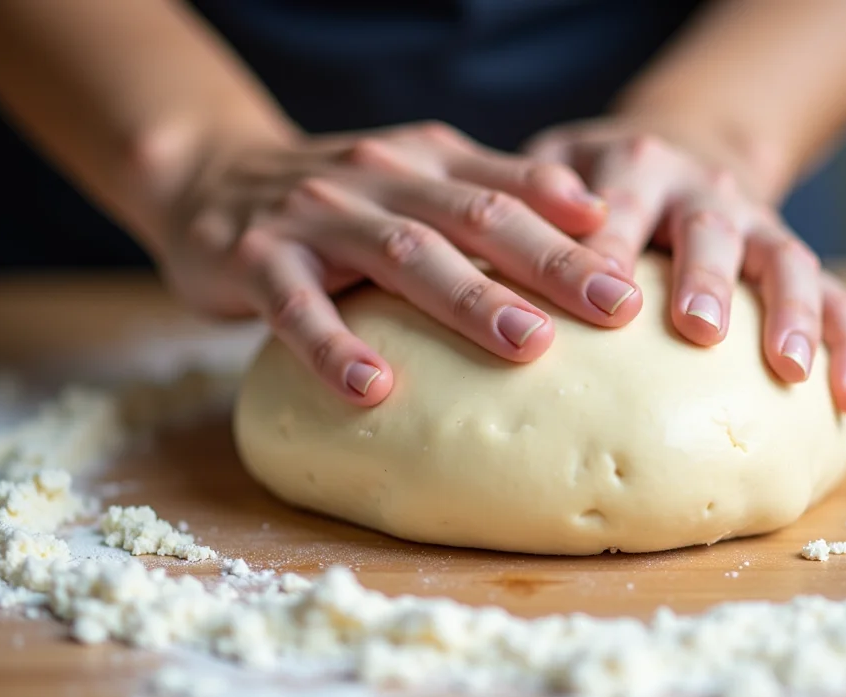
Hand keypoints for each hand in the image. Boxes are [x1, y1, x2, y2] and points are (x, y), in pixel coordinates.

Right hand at [156, 122, 643, 404]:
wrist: (209, 176)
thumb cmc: (335, 196)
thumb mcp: (411, 175)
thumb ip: (487, 189)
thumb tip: (591, 215)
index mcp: (424, 158)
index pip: (510, 188)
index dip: (575, 228)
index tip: (636, 271)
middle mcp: (378, 174)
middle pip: (476, 218)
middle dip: (551, 265)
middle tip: (617, 309)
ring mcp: (316, 214)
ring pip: (404, 252)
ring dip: (470, 300)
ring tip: (529, 347)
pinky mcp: (253, 257)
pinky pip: (296, 305)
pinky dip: (334, 345)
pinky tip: (373, 388)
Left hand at [525, 118, 845, 412]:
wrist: (681, 146)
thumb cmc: (596, 183)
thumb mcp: (556, 172)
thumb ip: (528, 209)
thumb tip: (478, 268)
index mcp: (635, 166)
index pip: (618, 205)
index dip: (611, 244)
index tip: (600, 294)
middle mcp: (703, 189)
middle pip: (712, 227)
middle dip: (707, 275)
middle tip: (698, 326)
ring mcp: (758, 223)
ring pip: (788, 260)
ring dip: (790, 313)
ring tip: (789, 369)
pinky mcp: (793, 258)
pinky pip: (837, 297)